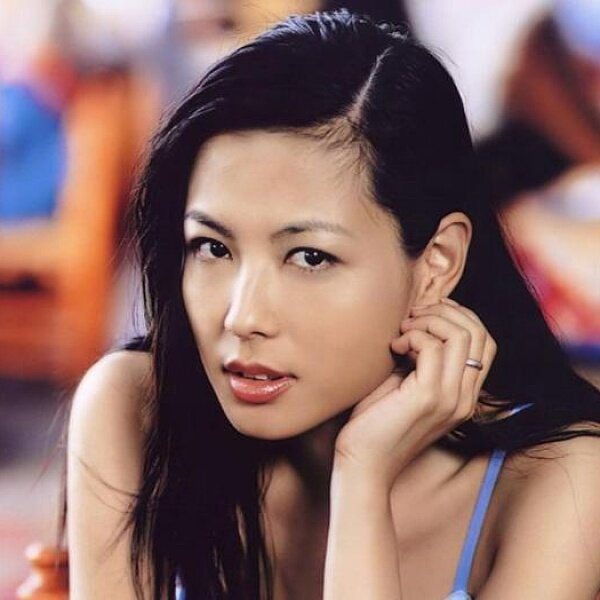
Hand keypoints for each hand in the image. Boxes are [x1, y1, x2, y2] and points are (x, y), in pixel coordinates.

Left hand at [333, 298, 496, 489]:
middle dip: (446, 311)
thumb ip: (421, 361)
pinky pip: (432, 347)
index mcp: (463, 395)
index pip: (485, 342)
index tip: (427, 312)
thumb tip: (418, 325)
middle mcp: (464, 398)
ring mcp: (450, 398)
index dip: (461, 317)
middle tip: (413, 315)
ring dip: (428, 321)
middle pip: (479, 333)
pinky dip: (412, 336)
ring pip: (460, 335)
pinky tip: (394, 347)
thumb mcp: (406, 386)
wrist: (364, 464)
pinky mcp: (428, 397)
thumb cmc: (377, 423)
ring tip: (403, 331)